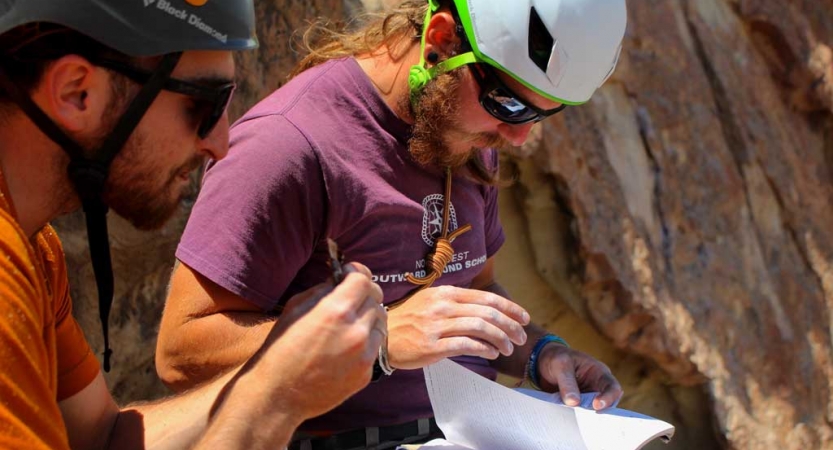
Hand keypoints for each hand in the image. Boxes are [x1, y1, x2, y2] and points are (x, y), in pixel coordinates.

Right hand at [256, 263, 385, 419]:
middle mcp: (355, 331)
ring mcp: (364, 354)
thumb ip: (322, 291)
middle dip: (364, 293)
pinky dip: (366, 341)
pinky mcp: (367, 373)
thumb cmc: (281, 348)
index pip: (363, 279)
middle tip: (351, 296)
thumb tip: (339, 280)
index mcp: (336, 311)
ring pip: (381, 322)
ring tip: (351, 321)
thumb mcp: (295, 308)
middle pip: (376, 298)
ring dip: (369, 316)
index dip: (356, 272)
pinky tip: (348, 345)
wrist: (279, 394)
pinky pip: (375, 347)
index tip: (349, 274)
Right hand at [386, 286, 529, 369]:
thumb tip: (487, 309)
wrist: (383, 337)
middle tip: (521, 336)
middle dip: (510, 325)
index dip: (509, 307)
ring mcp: (437, 326)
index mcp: (446, 293)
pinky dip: (484, 348)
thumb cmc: (410, 320)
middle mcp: (443, 306)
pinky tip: (492, 353)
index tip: (524, 317)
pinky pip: (466, 345)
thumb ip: (456, 301)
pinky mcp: (433, 346)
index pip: (486, 298)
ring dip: (501, 338)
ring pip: (480, 328)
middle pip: (487, 313)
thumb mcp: (431, 301)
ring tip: (508, 348)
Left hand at [536, 343, 622, 410]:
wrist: (542, 362)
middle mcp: (597, 387)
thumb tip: (574, 402)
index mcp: (599, 373)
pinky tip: (567, 416)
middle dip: (597, 410)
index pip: (613, 387)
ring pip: (592, 411)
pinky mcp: (577, 405)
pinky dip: (575, 416)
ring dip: (584, 415)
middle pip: (607, 404)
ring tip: (572, 414)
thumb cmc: (556, 357)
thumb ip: (567, 382)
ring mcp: (587, 397)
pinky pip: (580, 414)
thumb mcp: (560, 365)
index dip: (608, 398)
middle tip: (583, 414)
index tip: (596, 405)